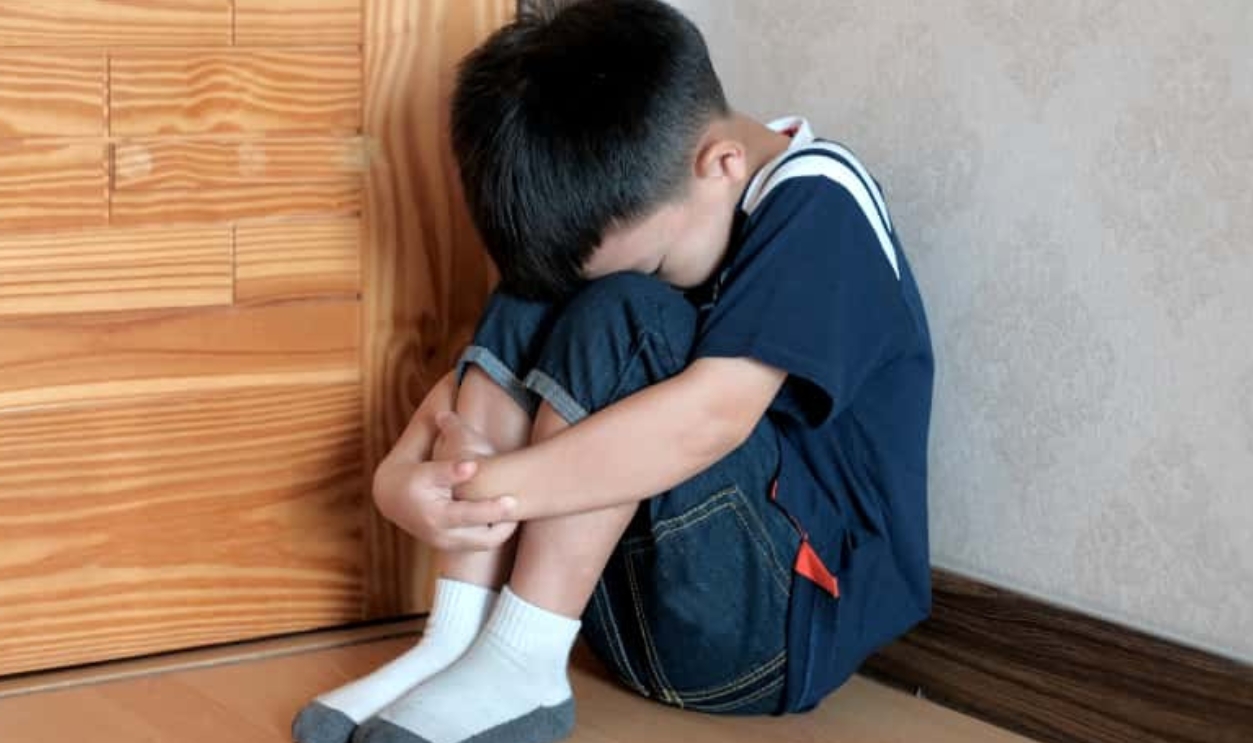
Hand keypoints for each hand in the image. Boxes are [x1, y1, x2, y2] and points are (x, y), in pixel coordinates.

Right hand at [373, 414, 517, 551]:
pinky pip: (482, 543)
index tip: (513, 500)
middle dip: (506, 525)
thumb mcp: (426, 471)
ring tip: (518, 508)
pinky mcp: (453, 546)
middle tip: (523, 505)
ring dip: (504, 529)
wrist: (392, 497)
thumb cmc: (413, 477)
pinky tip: (507, 514)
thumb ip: (449, 470)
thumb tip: (473, 466)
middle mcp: (443, 537)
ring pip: (486, 543)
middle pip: (484, 538)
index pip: (469, 517)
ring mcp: (448, 545)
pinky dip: (496, 531)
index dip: (492, 510)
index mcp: (436, 517)